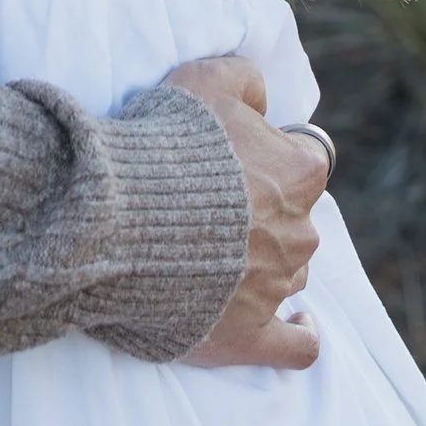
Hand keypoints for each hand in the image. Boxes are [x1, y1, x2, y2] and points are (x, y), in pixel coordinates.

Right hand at [166, 55, 328, 370]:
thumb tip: (264, 97)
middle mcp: (299, 231)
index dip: (270, 157)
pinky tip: (297, 325)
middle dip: (261, 214)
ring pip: (288, 272)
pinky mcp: (250, 335)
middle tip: (207, 207)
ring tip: (211, 256)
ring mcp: (277, 286)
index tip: (234, 161)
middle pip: (294, 219)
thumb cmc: (164, 145)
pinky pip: (297, 345)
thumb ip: (246, 79)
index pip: (305, 160)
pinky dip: (299, 334)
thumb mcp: (205, 79)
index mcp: (298, 172)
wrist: (121, 218)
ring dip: (262, 264)